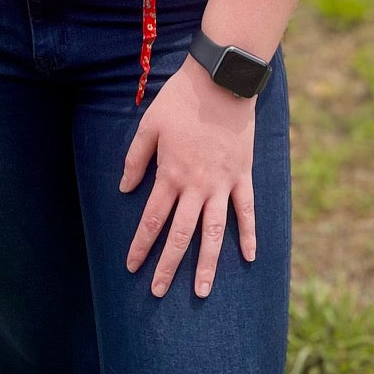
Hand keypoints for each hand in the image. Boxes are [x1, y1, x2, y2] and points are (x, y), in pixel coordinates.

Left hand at [120, 54, 255, 299]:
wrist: (220, 82)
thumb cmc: (180, 100)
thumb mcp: (149, 125)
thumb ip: (135, 159)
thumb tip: (124, 189)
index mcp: (170, 175)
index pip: (152, 220)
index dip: (141, 245)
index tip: (132, 266)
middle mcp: (196, 186)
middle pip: (180, 235)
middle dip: (168, 266)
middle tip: (159, 292)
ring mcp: (222, 183)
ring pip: (214, 232)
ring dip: (207, 264)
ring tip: (202, 291)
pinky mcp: (242, 175)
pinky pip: (246, 211)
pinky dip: (248, 234)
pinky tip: (249, 257)